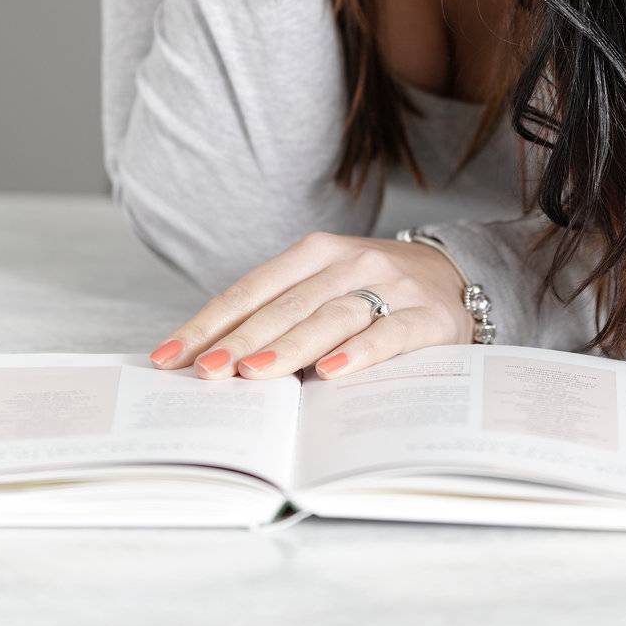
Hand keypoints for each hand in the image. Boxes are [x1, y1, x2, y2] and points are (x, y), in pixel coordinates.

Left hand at [147, 231, 473, 380]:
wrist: (456, 276)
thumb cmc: (374, 293)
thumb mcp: (326, 289)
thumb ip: (280, 315)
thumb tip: (211, 361)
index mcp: (316, 252)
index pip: (251, 290)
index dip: (209, 324)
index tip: (170, 358)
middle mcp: (352, 261)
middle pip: (286, 305)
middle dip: (241, 340)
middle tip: (206, 373)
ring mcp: (392, 285)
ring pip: (331, 317)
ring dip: (290, 347)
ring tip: (254, 373)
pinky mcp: (429, 316)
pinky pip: (391, 335)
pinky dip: (361, 354)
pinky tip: (331, 373)